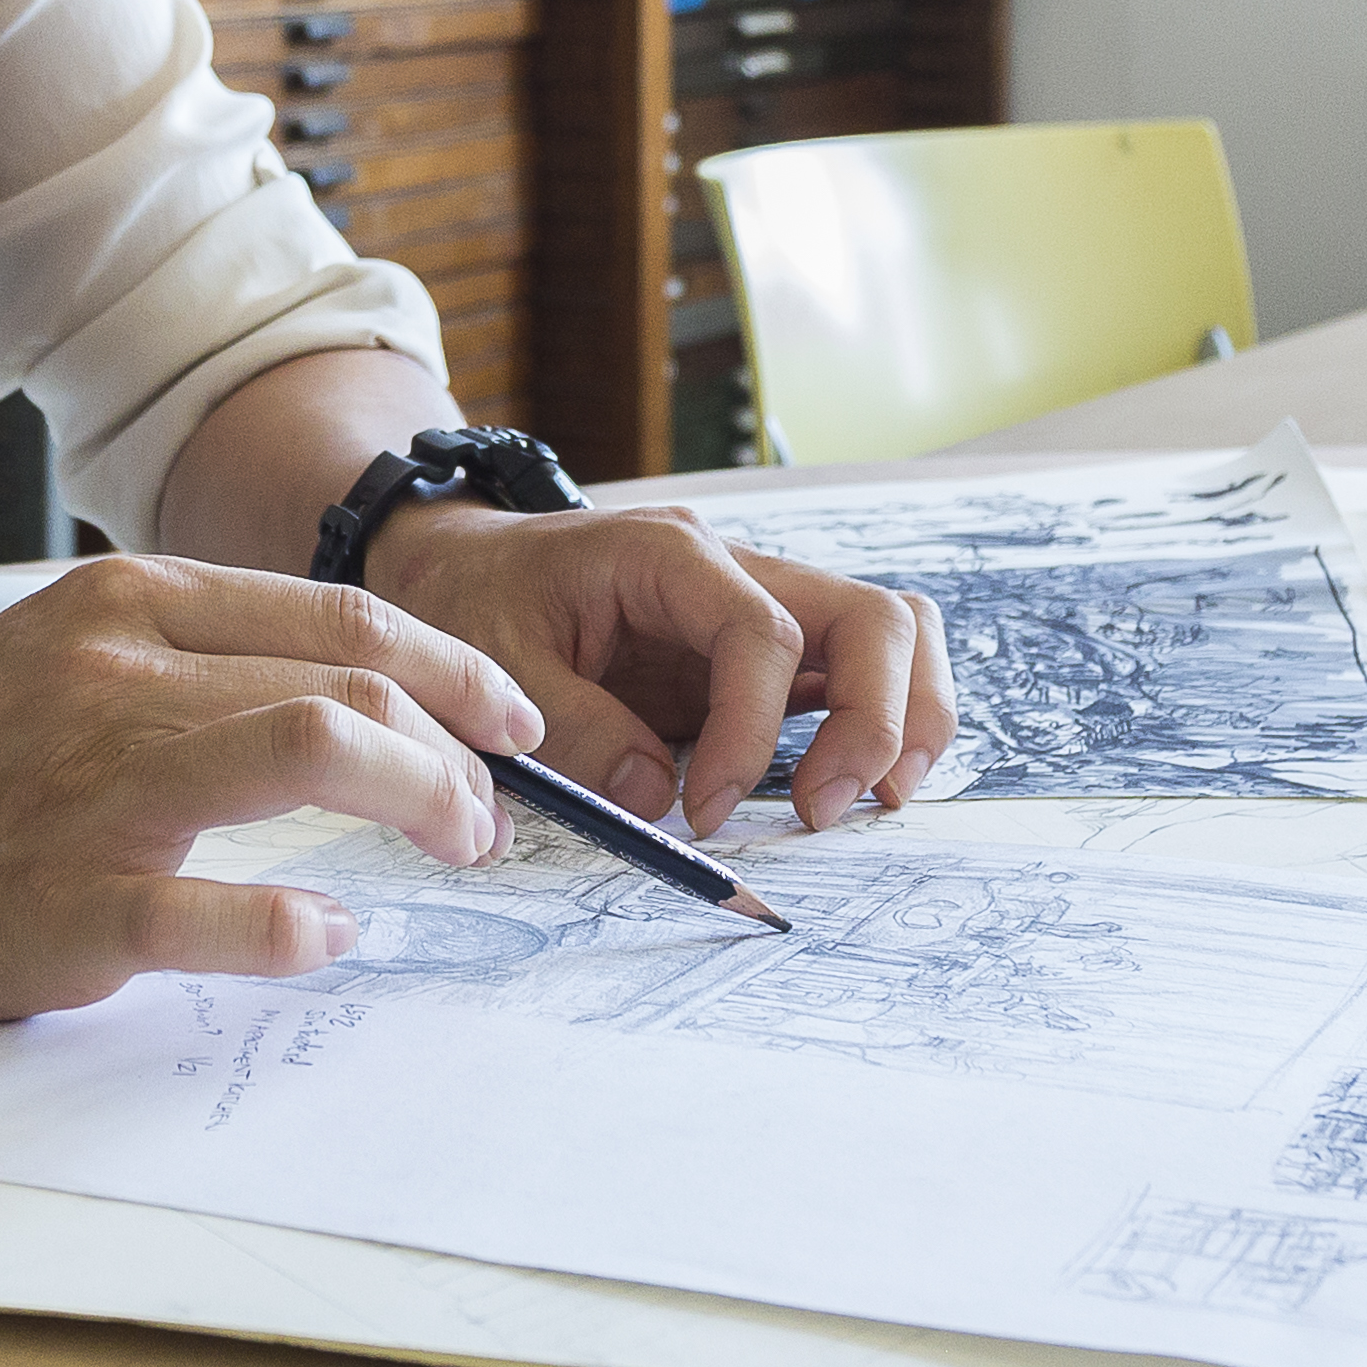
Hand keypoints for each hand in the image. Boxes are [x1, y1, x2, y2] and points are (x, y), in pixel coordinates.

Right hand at [0, 558, 525, 1017]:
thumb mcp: (69, 656)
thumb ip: (197, 660)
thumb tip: (362, 695)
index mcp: (128, 604)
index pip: (342, 611)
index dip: (455, 668)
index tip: (512, 720)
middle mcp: (120, 676)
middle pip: (353, 678)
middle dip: (458, 751)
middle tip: (487, 816)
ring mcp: (95, 788)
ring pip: (315, 748)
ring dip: (424, 802)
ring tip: (453, 853)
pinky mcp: (71, 906)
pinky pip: (223, 912)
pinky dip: (303, 924)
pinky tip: (332, 933)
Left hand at [364, 498, 952, 838]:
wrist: (463, 566)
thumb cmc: (479, 600)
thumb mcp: (495, 662)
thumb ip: (575, 730)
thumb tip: (657, 794)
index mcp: (670, 554)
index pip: (762, 634)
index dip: (749, 733)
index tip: (704, 812)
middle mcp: (737, 569)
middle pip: (873, 617)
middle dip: (874, 720)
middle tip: (822, 811)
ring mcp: (761, 606)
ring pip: (891, 633)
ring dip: (903, 718)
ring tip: (873, 800)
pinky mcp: (765, 651)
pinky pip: (858, 670)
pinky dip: (880, 724)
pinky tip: (855, 786)